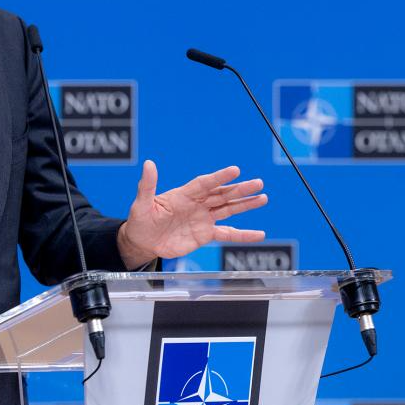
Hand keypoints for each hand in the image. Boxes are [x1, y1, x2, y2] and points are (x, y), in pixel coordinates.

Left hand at [117, 161, 267, 266]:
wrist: (143, 241)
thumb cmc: (141, 220)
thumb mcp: (141, 203)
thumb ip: (147, 185)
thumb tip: (148, 163)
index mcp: (184, 194)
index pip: (205, 183)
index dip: (219, 177)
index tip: (235, 170)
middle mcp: (197, 204)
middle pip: (222, 194)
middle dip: (240, 189)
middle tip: (258, 183)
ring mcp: (203, 218)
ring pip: (228, 209)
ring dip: (245, 204)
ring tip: (263, 198)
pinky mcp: (205, 234)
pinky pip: (227, 233)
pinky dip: (243, 235)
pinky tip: (259, 234)